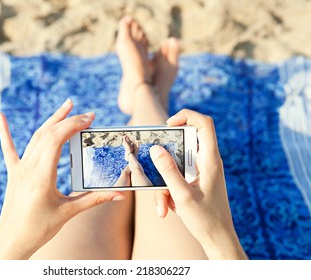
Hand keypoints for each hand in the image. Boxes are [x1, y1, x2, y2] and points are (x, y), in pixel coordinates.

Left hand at [0, 99, 124, 258]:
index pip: (57, 139)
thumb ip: (95, 199)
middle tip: (87, 114)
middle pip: (48, 134)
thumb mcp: (69, 212)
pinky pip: (9, 149)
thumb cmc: (39, 229)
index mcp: (42, 176)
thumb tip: (120, 194)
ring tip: (66, 106)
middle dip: (68, 120)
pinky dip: (5, 131)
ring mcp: (19, 169)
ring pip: (35, 137)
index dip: (73, 125)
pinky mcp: (14, 173)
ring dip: (51, 120)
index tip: (90, 119)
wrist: (12, 240)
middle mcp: (29, 168)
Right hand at [150, 109, 246, 258]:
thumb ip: (168, 171)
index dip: (186, 116)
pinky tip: (167, 208)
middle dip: (166, 156)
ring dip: (164, 181)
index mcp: (210, 159)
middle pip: (185, 143)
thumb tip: (156, 148)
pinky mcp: (194, 180)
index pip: (204, 124)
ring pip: (176, 163)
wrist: (217, 238)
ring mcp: (200, 171)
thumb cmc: (205, 219)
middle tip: (155, 165)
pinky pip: (176, 176)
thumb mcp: (181, 195)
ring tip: (164, 204)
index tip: (168, 125)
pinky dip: (168, 190)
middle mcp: (207, 161)